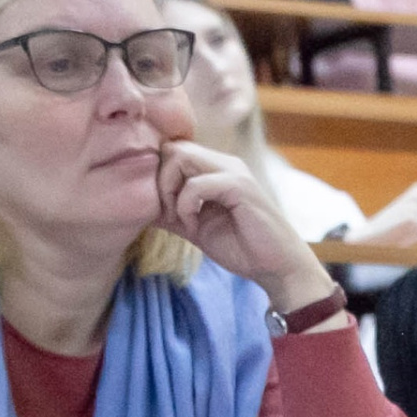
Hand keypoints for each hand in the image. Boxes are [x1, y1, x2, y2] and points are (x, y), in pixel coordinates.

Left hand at [155, 140, 331, 312]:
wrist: (277, 268)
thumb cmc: (242, 249)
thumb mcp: (195, 227)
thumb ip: (171, 212)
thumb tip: (139, 205)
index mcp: (215, 169)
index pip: (170, 152)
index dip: (158, 176)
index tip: (164, 210)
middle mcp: (224, 163)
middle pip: (170, 148)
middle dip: (159, 180)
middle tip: (168, 213)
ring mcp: (233, 171)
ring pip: (179, 157)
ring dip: (169, 190)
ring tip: (181, 218)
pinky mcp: (240, 186)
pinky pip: (195, 184)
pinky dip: (185, 205)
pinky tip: (194, 225)